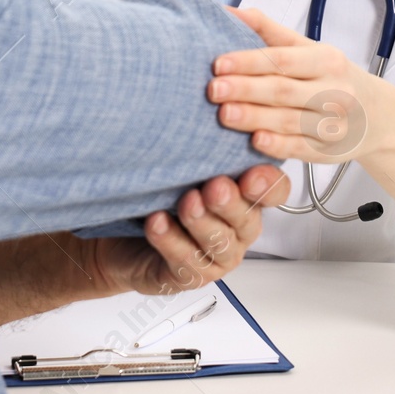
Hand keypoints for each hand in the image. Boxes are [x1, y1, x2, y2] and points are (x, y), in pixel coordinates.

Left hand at [81, 164, 288, 296]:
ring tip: (186, 203)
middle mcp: (237, 229)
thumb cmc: (160, 198)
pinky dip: (170, 240)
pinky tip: (157, 222)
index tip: (252, 174)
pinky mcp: (191, 276)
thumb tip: (201, 118)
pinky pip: (185, 261)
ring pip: (219, 243)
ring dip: (201, 221)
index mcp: (246, 199)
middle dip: (231, 203)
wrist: (121, 241)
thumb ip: (201, 152)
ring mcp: (216, 257)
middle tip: (216, 186)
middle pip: (247, 219)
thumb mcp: (184, 170)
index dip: (269, 185)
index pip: (273, 191)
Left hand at [209, 6, 394, 163]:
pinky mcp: (328, 150)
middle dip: (246, 89)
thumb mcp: (308, 48)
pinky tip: (255, 141)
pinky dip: (277, 145)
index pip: (283, 59)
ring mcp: (333, 123)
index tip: (218, 63)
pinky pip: (300, 148)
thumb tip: (227, 11)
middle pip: (283, 90)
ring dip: (254, 117)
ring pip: (288, 120)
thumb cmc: (331, 76)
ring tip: (224, 114)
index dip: (249, 61)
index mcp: (327, 60)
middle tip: (213, 89)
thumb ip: (268, 30)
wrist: (377, 116)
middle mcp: (334, 91)